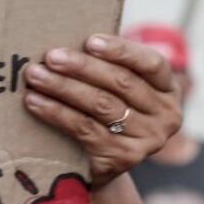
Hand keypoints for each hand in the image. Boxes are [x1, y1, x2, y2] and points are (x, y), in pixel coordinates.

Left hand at [23, 34, 180, 186]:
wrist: (100, 165)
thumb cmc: (105, 113)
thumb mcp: (117, 89)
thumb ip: (106, 66)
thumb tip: (66, 37)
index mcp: (168, 90)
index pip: (151, 64)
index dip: (121, 50)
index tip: (89, 41)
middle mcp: (166, 116)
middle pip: (121, 83)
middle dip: (82, 67)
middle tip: (50, 57)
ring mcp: (148, 140)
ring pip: (101, 106)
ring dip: (63, 88)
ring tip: (36, 76)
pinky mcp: (124, 158)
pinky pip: (85, 129)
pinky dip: (56, 113)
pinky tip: (35, 102)